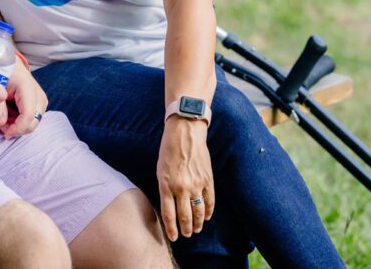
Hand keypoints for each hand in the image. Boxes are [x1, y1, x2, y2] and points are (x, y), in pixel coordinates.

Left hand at [0, 57, 47, 137]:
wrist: (8, 65)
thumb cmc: (0, 74)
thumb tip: (2, 123)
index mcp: (26, 87)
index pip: (28, 115)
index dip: (17, 128)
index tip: (5, 133)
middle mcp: (38, 94)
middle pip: (33, 122)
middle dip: (18, 130)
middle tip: (3, 128)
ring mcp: (41, 99)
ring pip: (34, 123)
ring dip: (20, 127)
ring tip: (5, 121)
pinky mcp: (40, 103)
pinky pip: (33, 119)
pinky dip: (21, 122)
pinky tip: (10, 117)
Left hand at [156, 116, 213, 242]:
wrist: (185, 133)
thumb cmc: (169, 150)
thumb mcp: (160, 170)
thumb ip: (165, 188)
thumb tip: (170, 206)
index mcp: (166, 185)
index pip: (169, 215)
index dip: (172, 229)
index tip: (174, 237)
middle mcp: (181, 187)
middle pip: (185, 217)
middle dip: (186, 229)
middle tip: (187, 235)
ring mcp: (196, 184)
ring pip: (198, 212)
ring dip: (198, 223)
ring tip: (196, 229)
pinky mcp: (208, 180)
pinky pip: (210, 201)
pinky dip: (209, 211)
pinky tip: (206, 216)